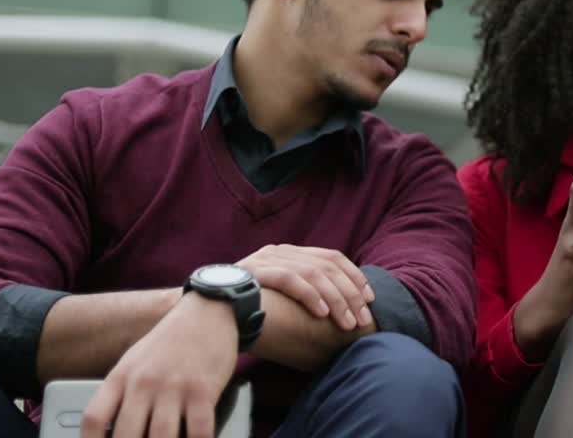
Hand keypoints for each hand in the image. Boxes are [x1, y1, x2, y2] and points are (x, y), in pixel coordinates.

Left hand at [82, 293, 237, 437]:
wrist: (208, 312)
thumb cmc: (171, 341)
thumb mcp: (136, 360)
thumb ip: (124, 392)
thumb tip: (115, 430)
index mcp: (122, 376)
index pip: (94, 418)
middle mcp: (144, 382)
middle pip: (126, 435)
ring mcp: (174, 386)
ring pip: (161, 436)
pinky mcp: (204, 389)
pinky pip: (199, 430)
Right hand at [238, 244, 373, 330]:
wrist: (203, 308)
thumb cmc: (244, 308)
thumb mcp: (278, 295)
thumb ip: (303, 291)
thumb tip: (339, 306)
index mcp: (289, 253)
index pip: (332, 257)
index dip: (354, 276)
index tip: (370, 298)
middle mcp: (280, 251)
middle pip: (328, 265)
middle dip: (350, 292)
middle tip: (362, 318)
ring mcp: (267, 259)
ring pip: (314, 273)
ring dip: (336, 299)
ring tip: (347, 322)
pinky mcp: (255, 271)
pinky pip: (291, 280)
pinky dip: (311, 296)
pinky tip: (323, 314)